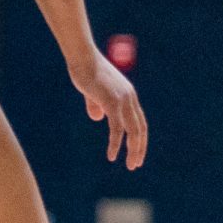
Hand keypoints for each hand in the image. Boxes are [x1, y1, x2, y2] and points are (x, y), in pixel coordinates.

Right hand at [67, 48, 147, 169]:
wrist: (82, 58)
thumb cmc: (85, 71)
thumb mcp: (93, 91)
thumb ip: (96, 104)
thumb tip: (97, 118)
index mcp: (128, 95)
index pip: (139, 121)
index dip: (139, 139)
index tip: (136, 153)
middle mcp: (130, 98)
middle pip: (140, 128)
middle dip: (139, 148)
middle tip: (135, 165)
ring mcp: (123, 99)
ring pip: (133, 130)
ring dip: (132, 150)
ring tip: (130, 165)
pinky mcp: (112, 102)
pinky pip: (117, 128)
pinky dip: (115, 144)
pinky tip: (112, 155)